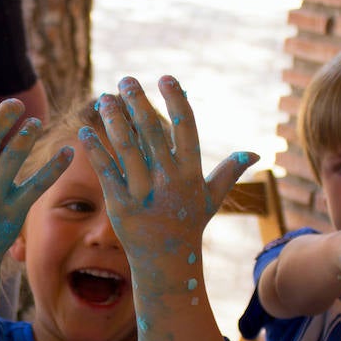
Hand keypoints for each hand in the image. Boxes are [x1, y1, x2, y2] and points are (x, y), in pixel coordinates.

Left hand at [83, 76, 256, 283]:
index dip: (176, 101)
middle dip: (137, 103)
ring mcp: (144, 194)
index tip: (165, 78)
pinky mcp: (120, 205)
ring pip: (126, 147)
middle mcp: (169, 182)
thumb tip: (256, 153)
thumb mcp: (212, 198)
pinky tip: (84, 130)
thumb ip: (230, 172)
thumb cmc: (189, 224)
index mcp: (191, 174)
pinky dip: (95, 149)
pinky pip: (106, 171)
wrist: (167, 262)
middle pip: (151, 132)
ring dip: (113, 119)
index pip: (185, 129)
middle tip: (126, 80)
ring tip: (104, 99)